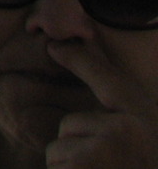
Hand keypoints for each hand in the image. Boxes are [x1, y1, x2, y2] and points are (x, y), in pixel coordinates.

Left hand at [45, 41, 157, 166]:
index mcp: (143, 120)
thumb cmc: (148, 161)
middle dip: (78, 149)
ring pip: (57, 153)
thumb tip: (80, 99)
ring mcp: (101, 155)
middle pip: (69, 127)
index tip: (54, 45)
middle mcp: (123, 132)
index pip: (107, 80)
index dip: (80, 59)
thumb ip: (122, 122)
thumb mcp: (143, 137)